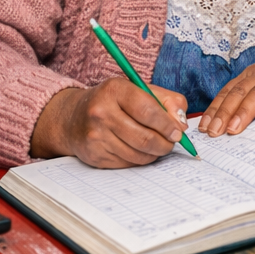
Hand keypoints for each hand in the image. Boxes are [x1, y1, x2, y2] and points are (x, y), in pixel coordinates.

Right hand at [31, 77, 188, 167]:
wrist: (72, 118)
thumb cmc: (112, 102)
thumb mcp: (137, 90)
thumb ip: (166, 100)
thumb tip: (181, 124)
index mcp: (114, 90)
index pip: (148, 110)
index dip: (168, 125)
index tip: (177, 132)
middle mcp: (101, 112)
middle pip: (145, 138)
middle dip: (165, 144)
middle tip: (171, 143)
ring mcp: (96, 135)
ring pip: (138, 154)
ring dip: (154, 154)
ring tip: (156, 146)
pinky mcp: (94, 155)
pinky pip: (128, 164)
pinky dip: (139, 160)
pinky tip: (137, 150)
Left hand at [198, 45, 254, 136]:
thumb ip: (250, 99)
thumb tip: (226, 123)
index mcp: (251, 75)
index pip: (228, 92)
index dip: (214, 109)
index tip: (203, 127)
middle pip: (239, 93)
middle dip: (223, 113)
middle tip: (213, 132)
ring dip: (245, 111)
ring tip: (233, 129)